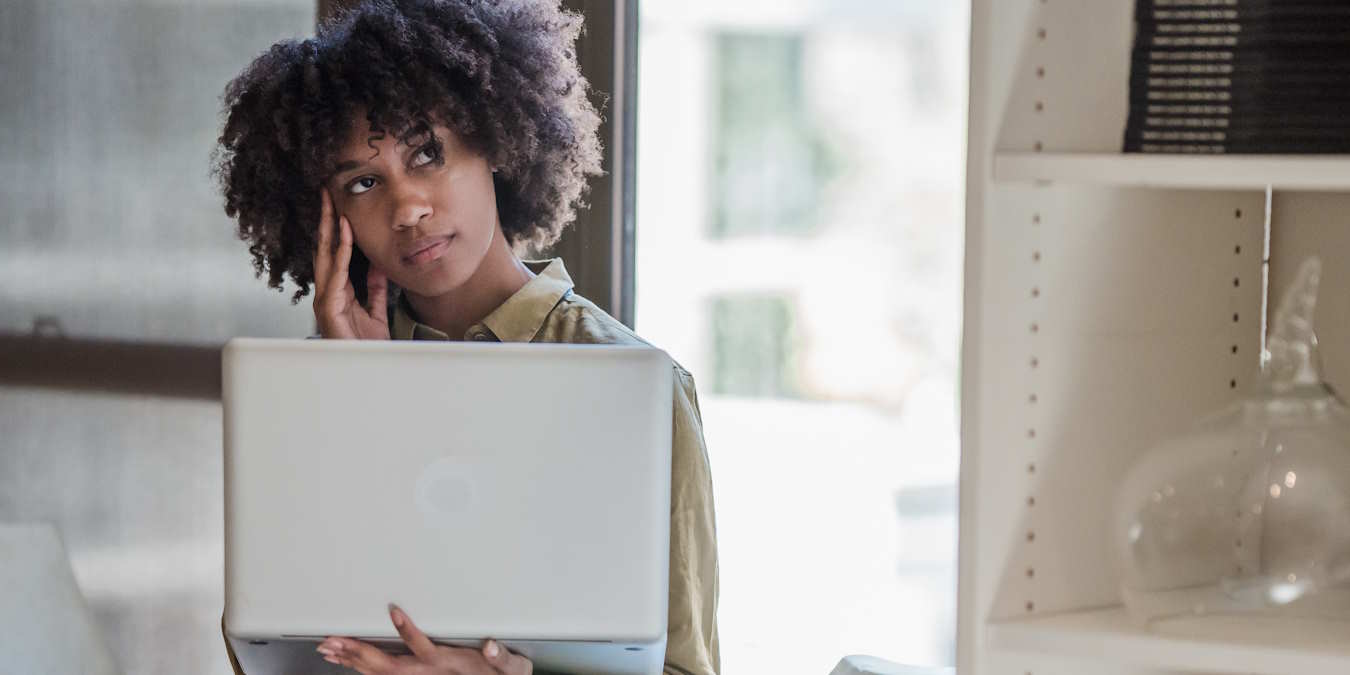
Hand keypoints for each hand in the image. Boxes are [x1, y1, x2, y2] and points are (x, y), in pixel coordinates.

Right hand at [313, 187, 390, 339]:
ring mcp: (325, 298)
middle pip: (324, 248)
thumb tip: (379, 264)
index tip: (338, 205)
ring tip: (331, 204)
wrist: (366, 368)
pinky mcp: (329, 308)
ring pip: (325, 255)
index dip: (336, 228)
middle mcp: (327, 291)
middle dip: (325, 220)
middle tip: (326, 193)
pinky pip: (336, 273)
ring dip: (328, 228)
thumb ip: (375, 287)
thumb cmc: (366, 346)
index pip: (333, 252)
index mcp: (337, 291)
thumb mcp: (376, 310)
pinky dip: (340, 251)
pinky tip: (344, 233)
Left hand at [315, 604, 531, 674]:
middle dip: (359, 652)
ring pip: (377, 673)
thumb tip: (492, 645)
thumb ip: (502, 658)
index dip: (407, 631)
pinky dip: (357, 666)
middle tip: (334, 639)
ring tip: (328, 646)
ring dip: (351, 660)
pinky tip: (343, 658)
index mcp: (449, 665)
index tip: (393, 610)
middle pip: (387, 667)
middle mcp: (428, 674)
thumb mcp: (511, 667)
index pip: (423, 649)